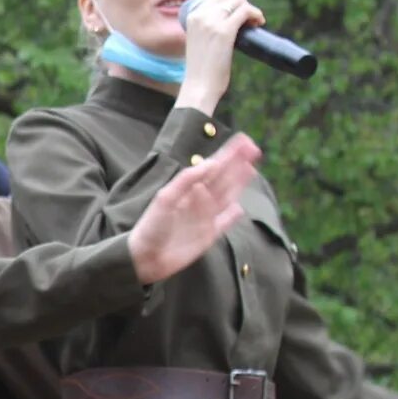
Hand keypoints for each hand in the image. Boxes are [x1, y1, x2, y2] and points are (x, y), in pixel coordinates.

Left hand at [125, 133, 261, 282]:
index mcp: (187, 189)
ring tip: (250, 168)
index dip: (228, 154)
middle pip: (223, 178)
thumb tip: (211, 163)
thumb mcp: (165, 199)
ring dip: (238, 183)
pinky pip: (223, 223)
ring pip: (226, 196)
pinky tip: (239, 208)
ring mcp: (204, 218)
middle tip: (253, 148)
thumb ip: (186, 180)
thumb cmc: (150, 226)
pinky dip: (231, 216)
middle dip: (237, 163)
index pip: (212, 167)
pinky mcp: (207, 236)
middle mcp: (197, 201)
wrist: (145, 257)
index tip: (242, 141)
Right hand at [177, 0, 262, 114]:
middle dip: (241, 6)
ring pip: (239, 1)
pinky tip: (259, 23)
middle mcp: (200, 15)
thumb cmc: (200, 70)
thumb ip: (207, 30)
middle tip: (248, 22)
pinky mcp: (225, 30)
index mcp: (191, 16)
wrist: (198, 86)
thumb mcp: (199, 42)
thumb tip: (228, 23)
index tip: (238, 17)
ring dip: (250, 9)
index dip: (230, 5)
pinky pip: (245, 11)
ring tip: (255, 23)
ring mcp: (212, 22)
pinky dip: (256, 14)